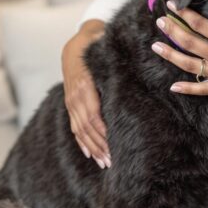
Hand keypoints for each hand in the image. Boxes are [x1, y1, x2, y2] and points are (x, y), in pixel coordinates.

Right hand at [61, 20, 110, 168]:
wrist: (75, 45)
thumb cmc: (96, 47)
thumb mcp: (105, 52)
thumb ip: (115, 59)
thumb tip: (137, 59)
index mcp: (85, 84)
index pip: (92, 114)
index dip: (102, 132)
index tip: (114, 144)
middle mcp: (75, 95)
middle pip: (86, 126)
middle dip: (99, 145)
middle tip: (112, 161)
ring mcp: (71, 101)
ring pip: (79, 130)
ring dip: (92, 147)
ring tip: (104, 162)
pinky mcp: (70, 104)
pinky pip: (74, 126)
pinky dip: (81, 141)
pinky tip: (89, 154)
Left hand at [151, 0, 207, 107]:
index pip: (201, 25)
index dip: (185, 14)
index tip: (173, 6)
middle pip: (190, 42)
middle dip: (173, 30)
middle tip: (160, 22)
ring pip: (189, 64)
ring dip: (171, 54)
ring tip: (156, 46)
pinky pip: (200, 89)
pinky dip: (186, 88)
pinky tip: (173, 86)